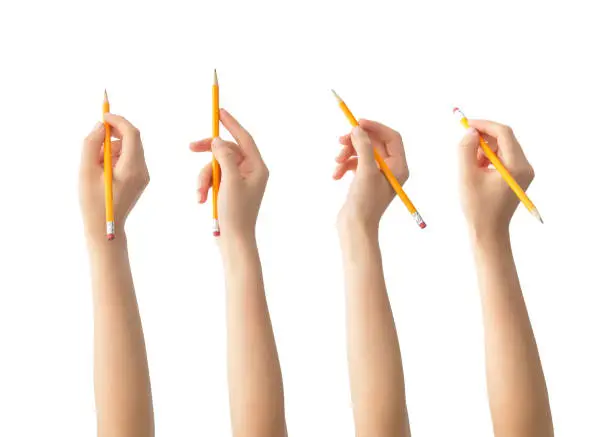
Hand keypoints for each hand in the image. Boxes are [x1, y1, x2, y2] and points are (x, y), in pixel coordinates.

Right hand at [79, 114, 148, 241]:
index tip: (103, 116)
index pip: (132, 134)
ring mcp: (144, 175)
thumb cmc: (92, 202)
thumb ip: (91, 145)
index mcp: (131, 169)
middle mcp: (142, 170)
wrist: (105, 228)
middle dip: (114, 133)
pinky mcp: (140, 179)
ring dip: (113, 147)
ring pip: (131, 148)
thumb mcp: (86, 171)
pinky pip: (131, 158)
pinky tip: (103, 170)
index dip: (118, 121)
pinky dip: (117, 156)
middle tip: (96, 137)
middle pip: (134, 139)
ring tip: (95, 163)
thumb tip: (101, 125)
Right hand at [190, 109, 268, 238]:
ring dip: (203, 177)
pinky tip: (201, 199)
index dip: (231, 123)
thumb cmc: (236, 213)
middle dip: (208, 152)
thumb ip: (224, 157)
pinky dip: (205, 187)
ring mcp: (240, 181)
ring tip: (200, 194)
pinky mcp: (229, 190)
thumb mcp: (229, 181)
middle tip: (191, 147)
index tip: (219, 111)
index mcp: (257, 167)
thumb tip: (218, 141)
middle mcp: (250, 172)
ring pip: (216, 166)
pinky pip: (214, 179)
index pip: (244, 138)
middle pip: (226, 150)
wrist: (234, 240)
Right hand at [334, 120, 407, 230]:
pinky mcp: (364, 180)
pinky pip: (354, 163)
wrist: (355, 227)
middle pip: (374, 143)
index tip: (357, 123)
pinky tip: (336, 175)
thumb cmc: (365, 202)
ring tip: (337, 162)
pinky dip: (344, 166)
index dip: (375, 127)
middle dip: (356, 142)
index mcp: (398, 167)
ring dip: (347, 154)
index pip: (391, 137)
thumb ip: (363, 147)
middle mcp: (390, 169)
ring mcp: (376, 175)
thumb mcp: (365, 171)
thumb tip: (358, 129)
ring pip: (361, 152)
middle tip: (341, 140)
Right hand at [458, 120, 534, 236]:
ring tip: (471, 165)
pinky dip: (488, 159)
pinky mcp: (517, 176)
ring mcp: (523, 172)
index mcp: (517, 166)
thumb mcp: (466, 176)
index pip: (504, 133)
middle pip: (505, 139)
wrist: (488, 231)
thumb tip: (470, 131)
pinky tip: (478, 171)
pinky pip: (502, 158)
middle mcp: (525, 166)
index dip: (484, 125)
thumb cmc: (477, 207)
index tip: (466, 124)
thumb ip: (466, 150)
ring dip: (484, 150)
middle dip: (483, 139)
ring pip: (502, 147)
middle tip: (465, 147)